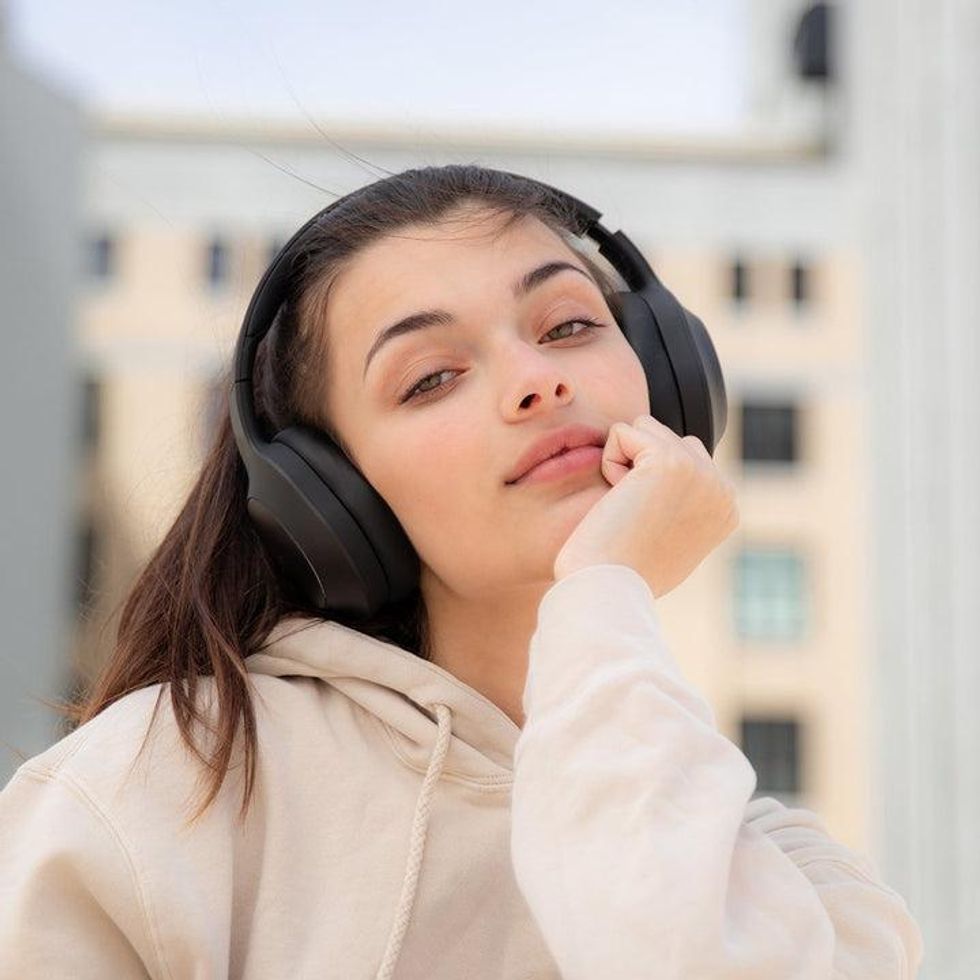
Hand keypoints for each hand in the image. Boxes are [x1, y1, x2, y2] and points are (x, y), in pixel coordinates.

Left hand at [553, 414, 738, 597]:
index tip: (647, 528)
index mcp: (726, 508)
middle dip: (639, 467)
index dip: (649, 486)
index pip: (683, 459)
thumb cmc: (625, 573)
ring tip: (627, 507)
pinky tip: (618, 500)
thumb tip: (665, 482)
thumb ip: (681, 504)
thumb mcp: (670, 539)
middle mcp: (722, 488)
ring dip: (623, 462)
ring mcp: (701, 472)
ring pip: (645, 428)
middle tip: (635, 517)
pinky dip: (608, 463)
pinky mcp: (669, 462)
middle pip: (667, 438)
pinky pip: (622, 433)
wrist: (609, 588)